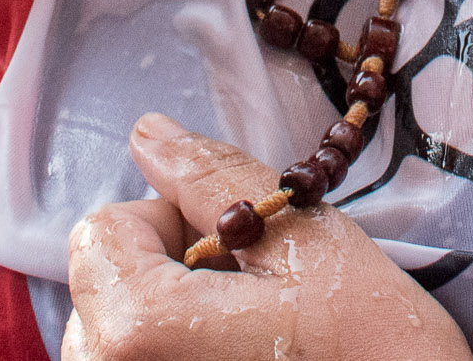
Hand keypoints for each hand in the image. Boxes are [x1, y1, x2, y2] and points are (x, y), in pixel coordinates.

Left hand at [63, 114, 470, 360]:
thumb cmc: (370, 351)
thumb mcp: (303, 244)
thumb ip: (211, 180)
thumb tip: (150, 134)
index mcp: (136, 328)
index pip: (103, 231)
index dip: (173, 222)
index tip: (236, 250)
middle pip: (102, 288)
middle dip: (166, 274)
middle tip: (250, 298)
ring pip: (113, 340)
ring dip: (169, 324)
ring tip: (249, 341)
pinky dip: (177, 358)